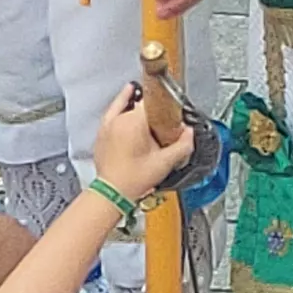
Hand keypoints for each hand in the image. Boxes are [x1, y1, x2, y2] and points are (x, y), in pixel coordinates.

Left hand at [87, 83, 198, 205]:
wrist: (112, 192)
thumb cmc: (132, 179)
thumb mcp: (164, 163)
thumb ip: (182, 145)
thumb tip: (189, 134)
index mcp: (134, 122)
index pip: (154, 102)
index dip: (165, 108)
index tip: (171, 117)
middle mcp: (119, 119)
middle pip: (141, 105)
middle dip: (153, 113)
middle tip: (161, 129)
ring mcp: (108, 124)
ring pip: (127, 106)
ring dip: (138, 108)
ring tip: (148, 114)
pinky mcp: (102, 132)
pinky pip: (113, 112)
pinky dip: (121, 104)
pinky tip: (126, 100)